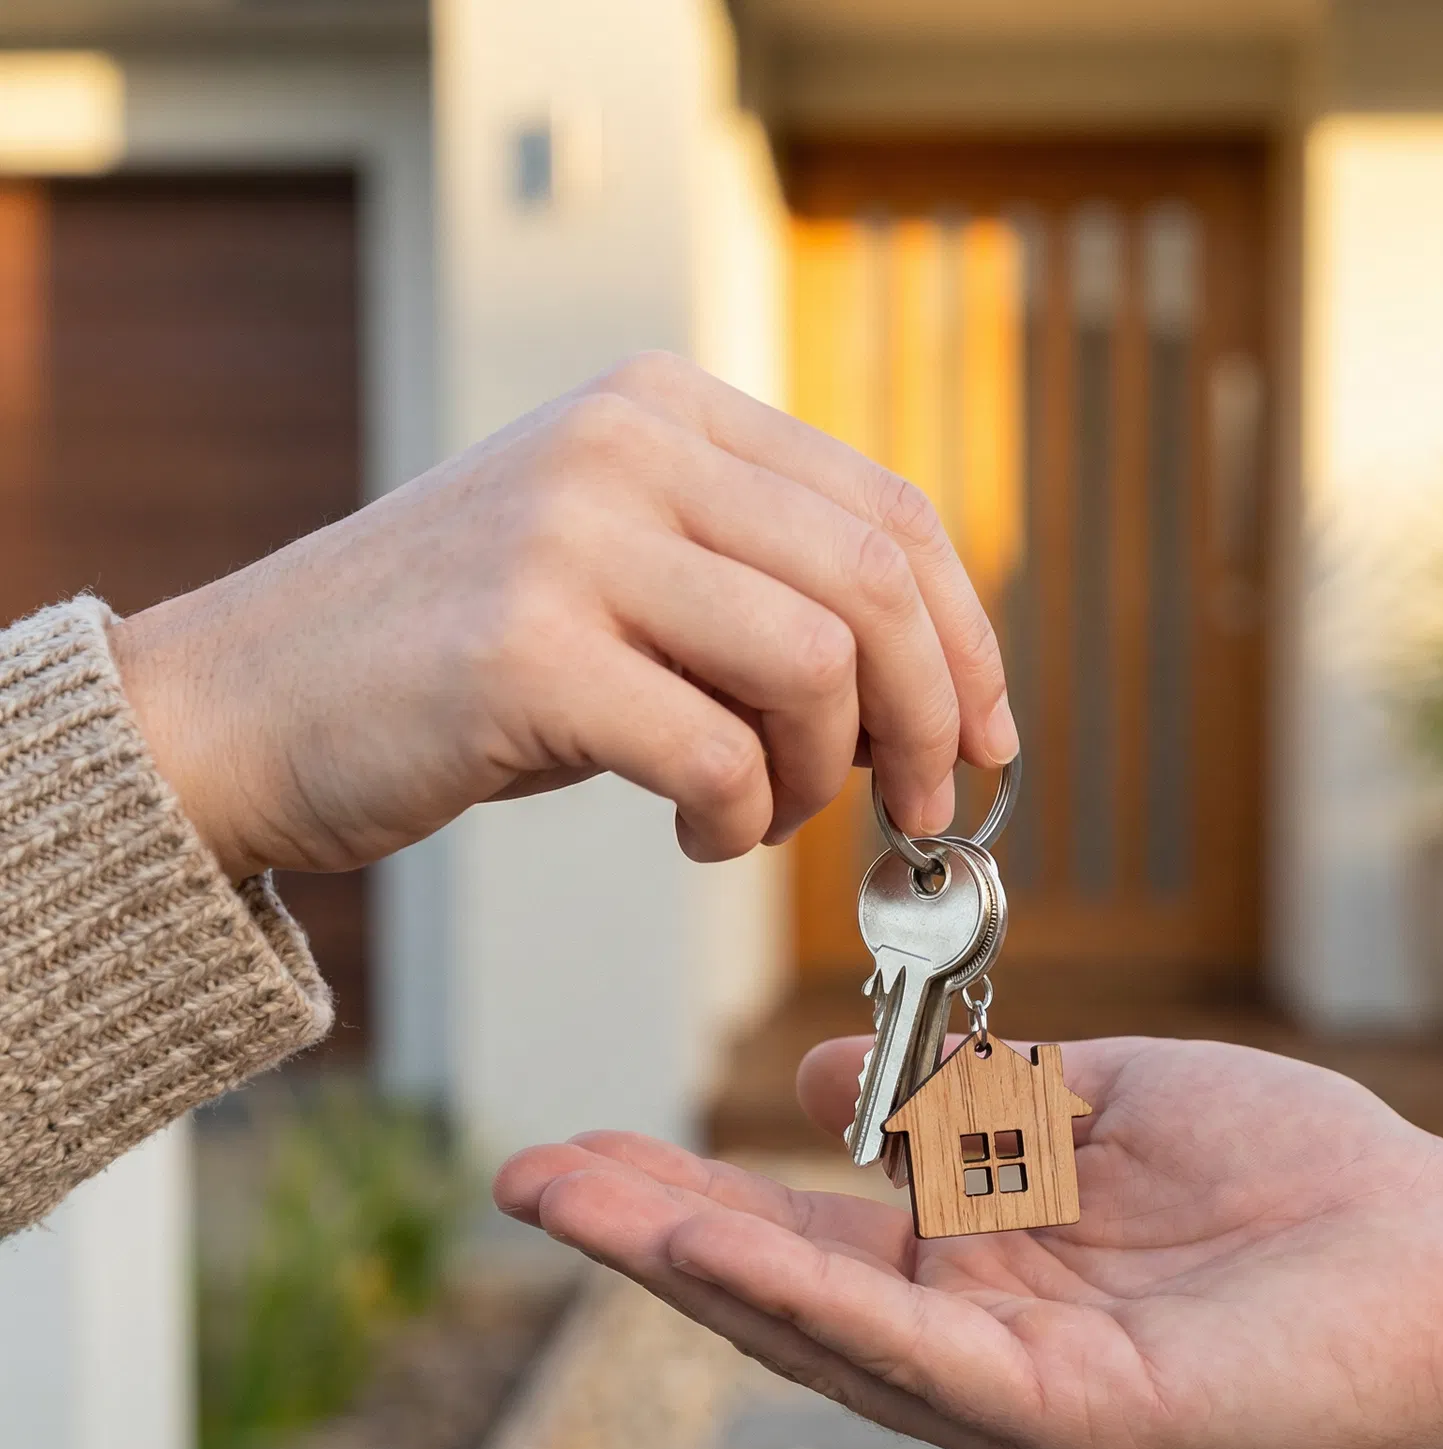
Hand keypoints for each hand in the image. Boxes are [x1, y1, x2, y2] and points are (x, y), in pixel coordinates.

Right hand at [109, 354, 1015, 878]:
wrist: (243, 706)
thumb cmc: (455, 662)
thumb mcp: (621, 579)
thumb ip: (759, 595)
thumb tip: (927, 698)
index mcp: (666, 410)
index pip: (890, 510)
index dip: (967, 635)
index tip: (988, 735)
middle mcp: (628, 445)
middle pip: (877, 583)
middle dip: (934, 719)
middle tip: (919, 811)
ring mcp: (572, 538)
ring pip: (816, 667)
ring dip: (821, 778)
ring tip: (759, 813)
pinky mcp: (527, 651)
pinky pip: (720, 755)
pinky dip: (738, 820)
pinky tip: (692, 833)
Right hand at [492, 1036, 1442, 1448]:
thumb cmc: (1293, 1179)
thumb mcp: (1102, 1103)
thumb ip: (971, 1095)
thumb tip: (825, 1067)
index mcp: (982, 1276)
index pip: (808, 1235)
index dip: (691, 1194)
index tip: (588, 1144)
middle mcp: (976, 1352)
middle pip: (783, 1292)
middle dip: (649, 1236)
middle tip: (522, 1179)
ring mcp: (1015, 1402)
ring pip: (825, 1333)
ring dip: (694, 1268)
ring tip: (577, 1205)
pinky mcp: (1073, 1427)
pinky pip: (922, 1357)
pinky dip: (814, 1303)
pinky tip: (721, 1253)